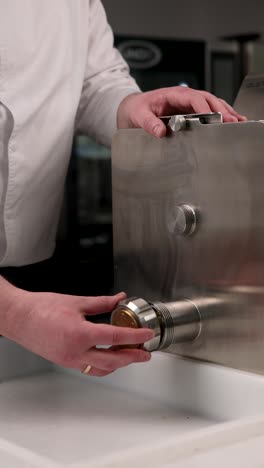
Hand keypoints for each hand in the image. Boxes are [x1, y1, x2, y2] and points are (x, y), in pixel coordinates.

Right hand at [0, 282, 153, 376]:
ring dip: (119, 364)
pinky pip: (90, 369)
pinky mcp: (65, 362)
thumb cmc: (41, 308)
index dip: (135, 336)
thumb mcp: (76, 302)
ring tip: (131, 355)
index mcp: (80, 334)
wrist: (19, 317)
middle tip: (145, 353)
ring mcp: (69, 360)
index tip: (147, 335)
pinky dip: (104, 366)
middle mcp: (75, 352)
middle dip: (132, 357)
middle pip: (113, 360)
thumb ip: (102, 302)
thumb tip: (119, 298)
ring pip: (102, 369)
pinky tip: (110, 358)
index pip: (115, 338)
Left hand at [117, 87, 246, 137]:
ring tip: (238, 121)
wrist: (132, 109)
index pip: (192, 98)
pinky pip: (208, 110)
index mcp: (172, 94)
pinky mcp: (190, 110)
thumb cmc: (136, 109)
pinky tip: (232, 120)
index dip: (204, 108)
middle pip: (207, 99)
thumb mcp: (138, 116)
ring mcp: (188, 103)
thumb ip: (148, 123)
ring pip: (211, 104)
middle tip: (232, 121)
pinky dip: (221, 114)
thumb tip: (160, 132)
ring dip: (225, 111)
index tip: (212, 118)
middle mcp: (183, 97)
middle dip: (221, 110)